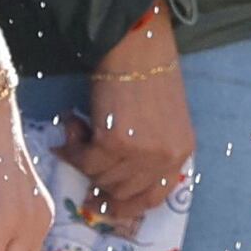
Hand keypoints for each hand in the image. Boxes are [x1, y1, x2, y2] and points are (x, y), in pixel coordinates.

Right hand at [66, 10, 196, 225]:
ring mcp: (141, 153)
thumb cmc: (147, 74)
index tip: (103, 205)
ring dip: (83, 157)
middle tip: (82, 155)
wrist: (137, 45)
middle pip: (121, 191)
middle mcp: (165, 158)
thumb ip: (148, 151)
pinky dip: (71, 147)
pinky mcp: (114, 142)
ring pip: (99, 177)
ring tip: (78, 128)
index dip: (125, 206)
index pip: (153, 198)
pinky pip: (83, 160)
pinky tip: (70, 126)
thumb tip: (112, 185)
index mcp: (181, 153)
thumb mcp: (161, 121)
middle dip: (96, 177)